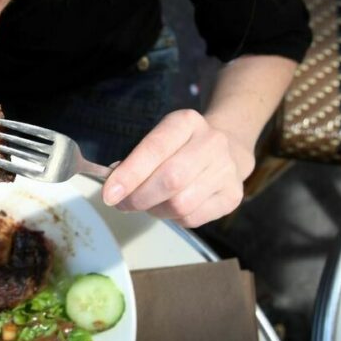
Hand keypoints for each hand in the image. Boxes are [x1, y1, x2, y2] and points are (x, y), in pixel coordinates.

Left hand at [102, 109, 254, 227]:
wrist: (226, 151)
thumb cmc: (179, 148)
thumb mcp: (158, 141)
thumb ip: (135, 160)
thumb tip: (114, 186)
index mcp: (186, 122)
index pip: (155, 149)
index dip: (129, 175)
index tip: (108, 194)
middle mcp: (212, 142)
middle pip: (170, 180)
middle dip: (139, 198)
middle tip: (122, 204)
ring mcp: (226, 170)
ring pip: (180, 204)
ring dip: (154, 210)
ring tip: (147, 204)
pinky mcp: (232, 196)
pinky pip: (192, 218)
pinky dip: (173, 218)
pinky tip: (170, 208)